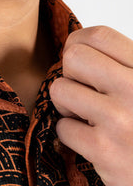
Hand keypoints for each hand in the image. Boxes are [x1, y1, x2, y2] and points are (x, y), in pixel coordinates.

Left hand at [49, 25, 132, 185]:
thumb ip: (125, 71)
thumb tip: (80, 47)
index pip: (98, 36)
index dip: (78, 45)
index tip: (80, 63)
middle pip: (73, 57)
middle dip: (70, 76)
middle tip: (83, 95)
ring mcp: (118, 119)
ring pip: (60, 90)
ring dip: (67, 107)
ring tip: (87, 119)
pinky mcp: (103, 150)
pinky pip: (62, 128)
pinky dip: (70, 136)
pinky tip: (90, 142)